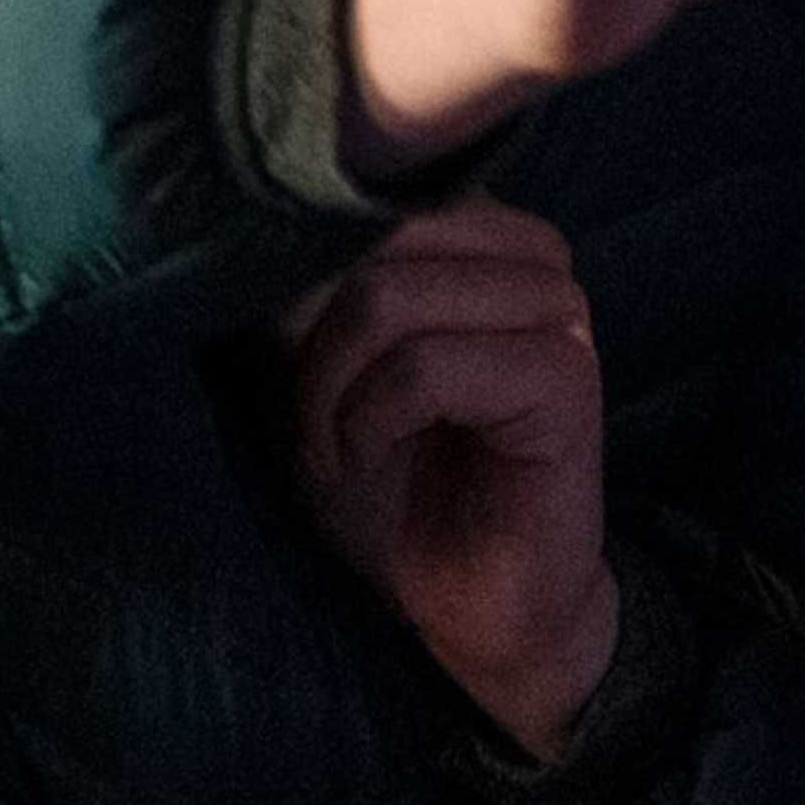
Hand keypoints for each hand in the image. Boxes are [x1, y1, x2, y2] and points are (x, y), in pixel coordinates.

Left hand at [287, 195, 616, 760]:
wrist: (472, 608)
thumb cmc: (390, 489)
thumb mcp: (315, 373)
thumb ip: (298, 295)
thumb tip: (238, 228)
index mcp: (477, 231)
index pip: (356, 196)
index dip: (288, 281)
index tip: (275, 365)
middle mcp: (529, 251)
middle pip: (366, 240)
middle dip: (305, 344)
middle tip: (307, 429)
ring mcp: (557, 308)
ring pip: (386, 298)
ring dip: (328, 393)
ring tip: (335, 452)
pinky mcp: (566, 374)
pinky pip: (422, 366)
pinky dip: (366, 424)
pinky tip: (365, 464)